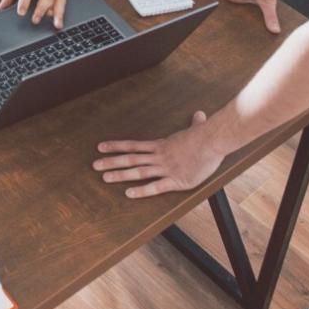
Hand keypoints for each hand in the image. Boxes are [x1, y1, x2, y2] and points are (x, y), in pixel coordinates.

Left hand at [92, 111, 223, 196]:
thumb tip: (200, 115)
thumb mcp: (197, 128)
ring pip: (139, 172)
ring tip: (105, 178)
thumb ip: (195, 123)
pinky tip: (129, 193)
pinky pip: (156, 187)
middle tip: (94, 166)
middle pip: (131, 159)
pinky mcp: (176, 180)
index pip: (134, 146)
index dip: (116, 146)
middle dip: (111, 162)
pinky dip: (142, 191)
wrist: (213, 141)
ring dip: (121, 175)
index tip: (101, 147)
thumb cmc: (206, 135)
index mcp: (161, 145)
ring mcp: (166, 168)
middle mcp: (159, 156)